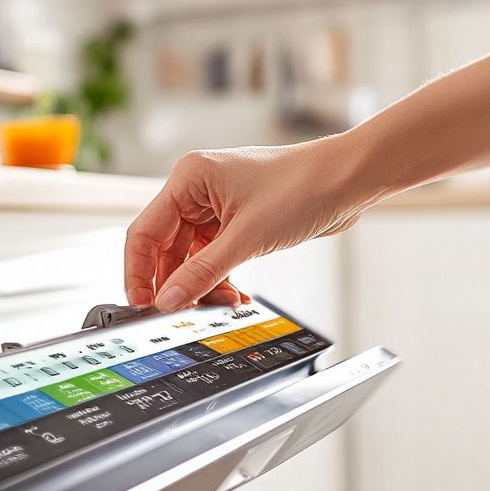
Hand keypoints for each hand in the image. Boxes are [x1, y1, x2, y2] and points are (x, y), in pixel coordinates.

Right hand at [124, 135, 371, 310]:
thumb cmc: (304, 187)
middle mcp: (195, 189)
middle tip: (182, 311)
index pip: (144, 232)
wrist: (350, 179)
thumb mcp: (247, 238)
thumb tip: (168, 300)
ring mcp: (214, 205)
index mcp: (188, 178)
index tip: (143, 304)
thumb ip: (203, 274)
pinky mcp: (233, 220)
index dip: (138, 272)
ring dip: (201, 284)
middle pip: (164, 248)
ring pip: (189, 257)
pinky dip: (219, 278)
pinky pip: (211, 256)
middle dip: (175, 282)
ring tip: (221, 303)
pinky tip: (233, 294)